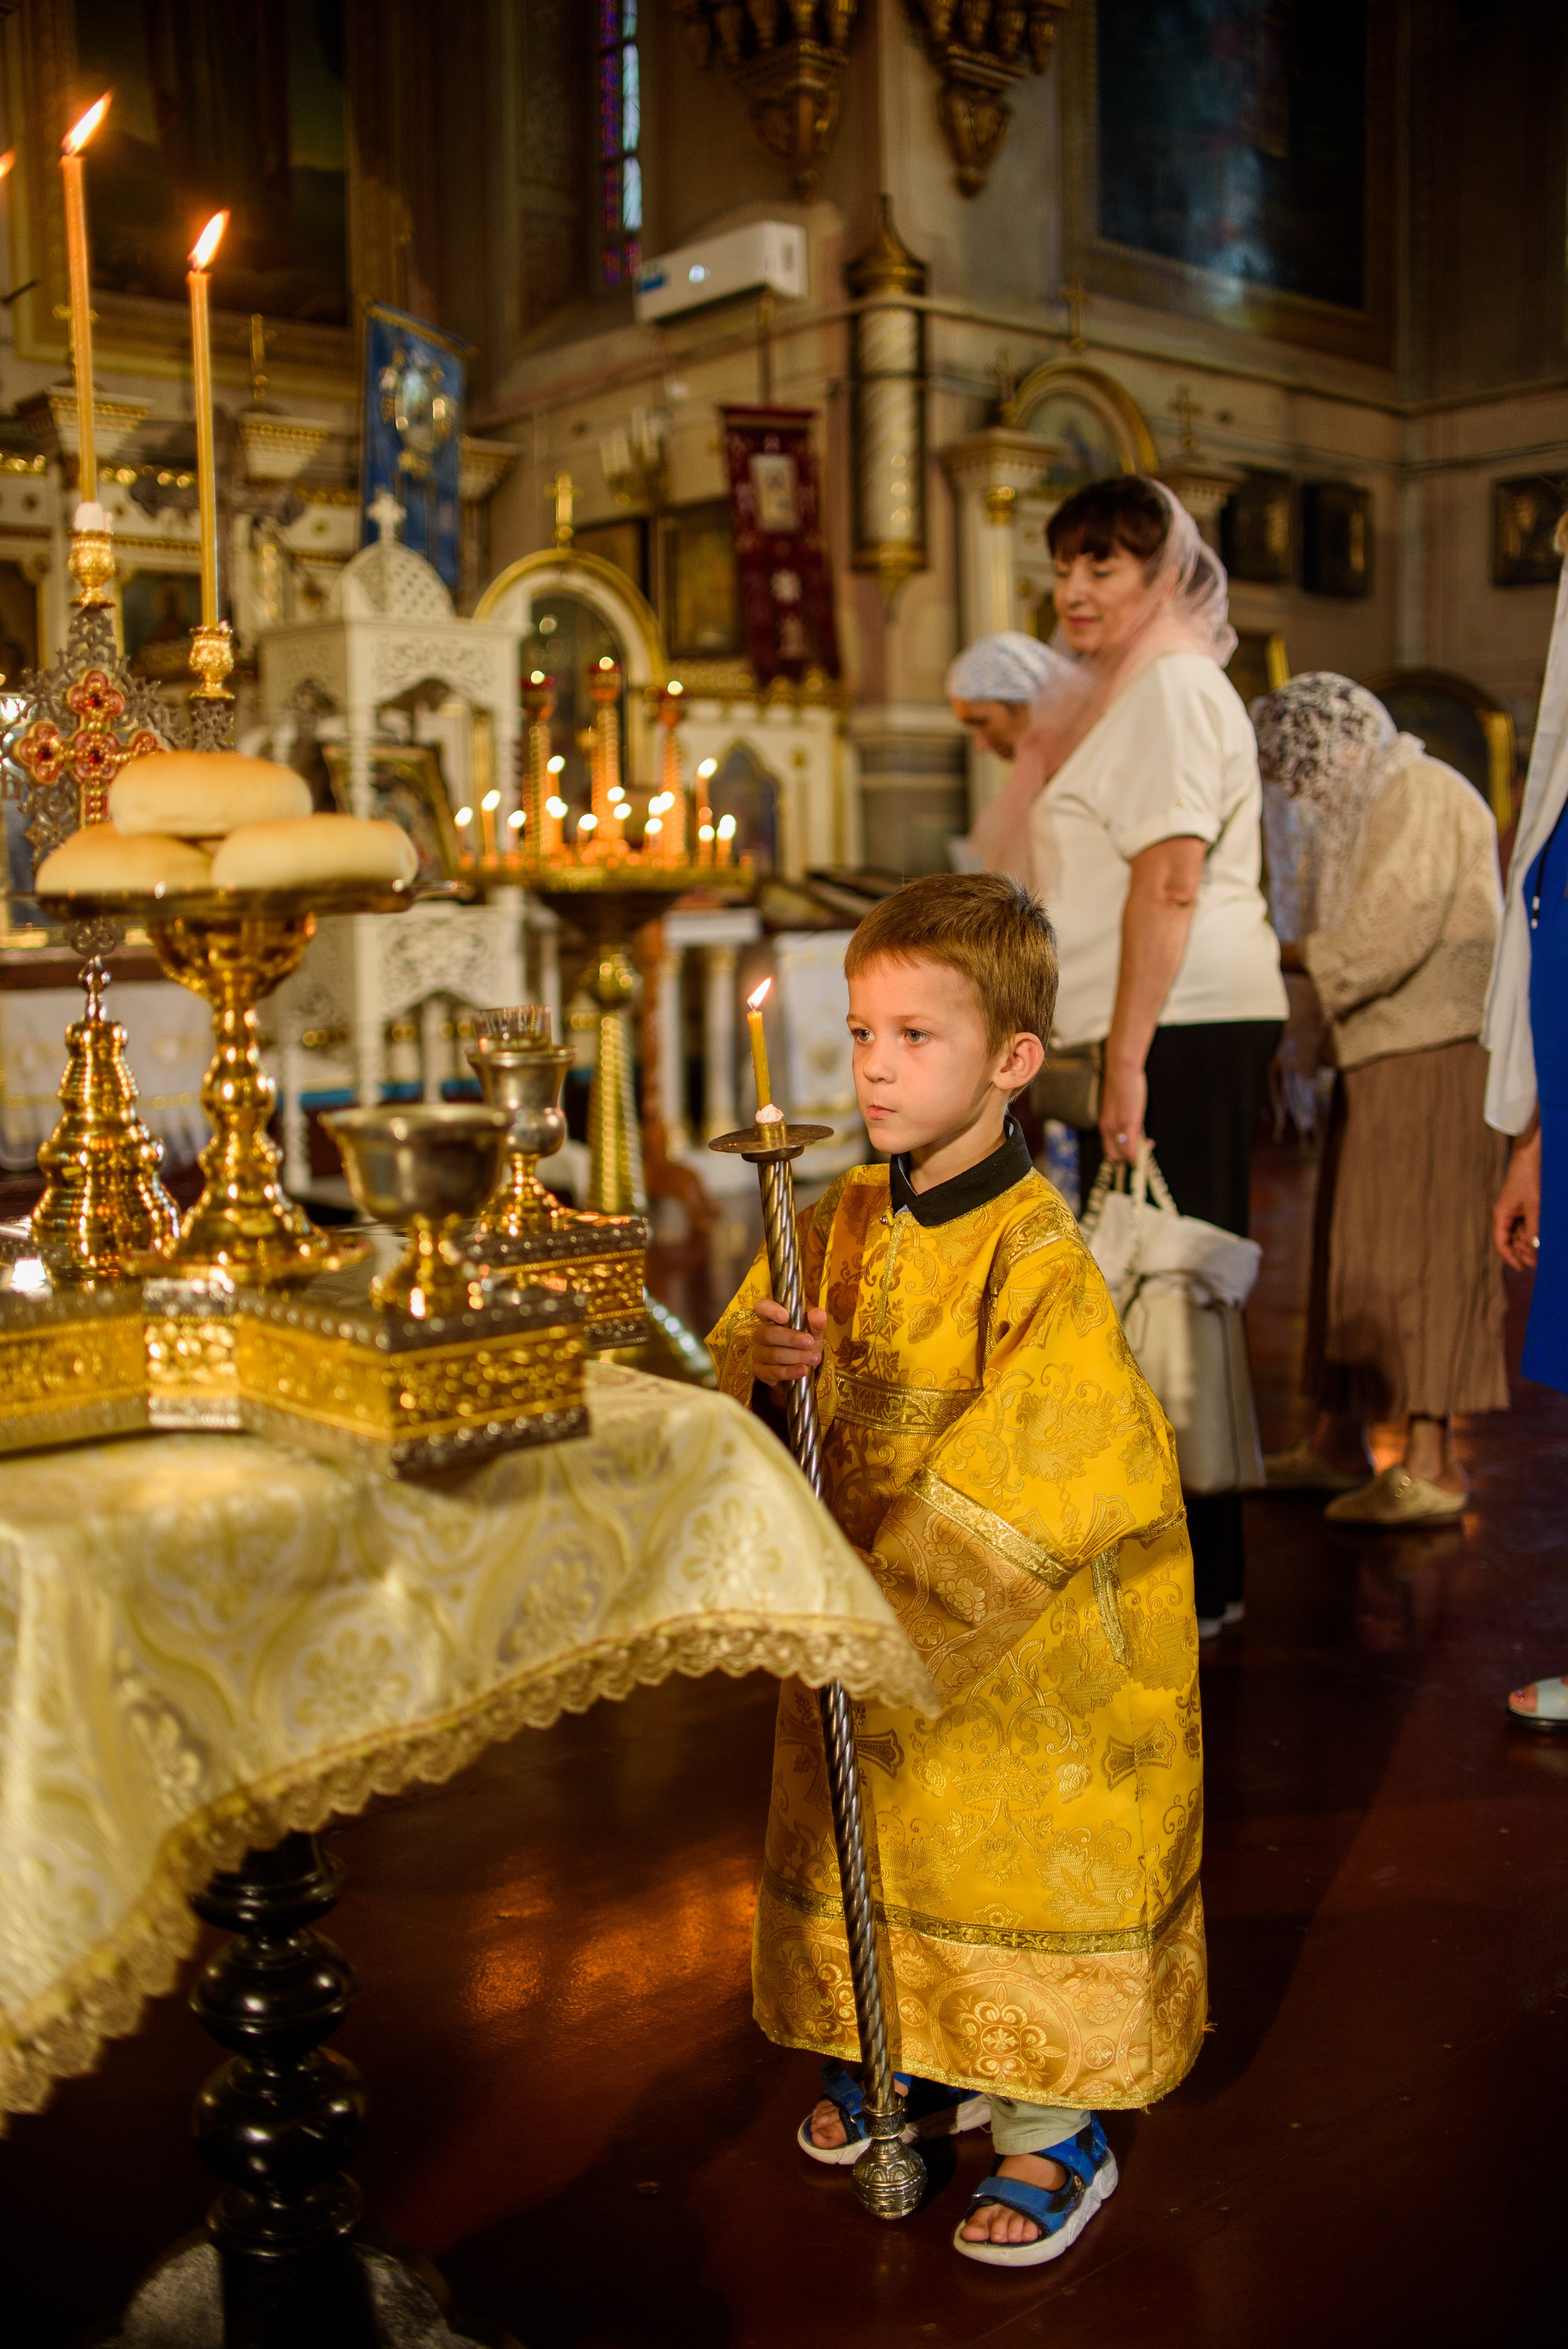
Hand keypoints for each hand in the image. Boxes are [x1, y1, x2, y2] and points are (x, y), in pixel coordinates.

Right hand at [752, 1297, 825, 1385]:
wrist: (800, 1371)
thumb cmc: (803, 1346)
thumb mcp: (813, 1334)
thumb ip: (815, 1323)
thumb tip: (818, 1313)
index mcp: (770, 1320)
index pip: (762, 1308)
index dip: (770, 1310)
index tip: (785, 1317)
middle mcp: (761, 1336)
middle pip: (769, 1334)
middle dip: (791, 1338)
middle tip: (809, 1342)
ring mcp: (759, 1354)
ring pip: (774, 1354)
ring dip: (796, 1357)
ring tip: (814, 1358)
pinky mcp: (761, 1372)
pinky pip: (774, 1372)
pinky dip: (790, 1371)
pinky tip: (803, 1370)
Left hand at [1098, 1060, 1146, 1165]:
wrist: (1122, 1071)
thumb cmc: (1123, 1086)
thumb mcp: (1121, 1107)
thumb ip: (1125, 1121)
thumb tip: (1136, 1132)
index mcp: (1105, 1124)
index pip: (1109, 1149)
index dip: (1121, 1155)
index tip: (1133, 1151)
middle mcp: (1107, 1128)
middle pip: (1113, 1155)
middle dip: (1127, 1158)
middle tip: (1142, 1150)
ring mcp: (1117, 1127)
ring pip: (1123, 1154)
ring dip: (1135, 1157)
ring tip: (1147, 1146)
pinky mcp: (1128, 1122)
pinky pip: (1131, 1147)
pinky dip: (1136, 1156)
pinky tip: (1143, 1155)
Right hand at [1493, 1128, 1541, 1269]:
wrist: (1531, 1156)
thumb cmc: (1530, 1179)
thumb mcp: (1534, 1207)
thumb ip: (1534, 1229)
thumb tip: (1535, 1249)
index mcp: (1501, 1216)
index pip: (1502, 1244)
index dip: (1511, 1259)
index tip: (1523, 1269)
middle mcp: (1504, 1216)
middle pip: (1511, 1241)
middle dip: (1523, 1252)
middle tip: (1540, 1262)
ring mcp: (1512, 1211)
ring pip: (1519, 1234)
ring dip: (1529, 1243)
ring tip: (1543, 1251)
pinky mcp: (1520, 1207)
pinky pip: (1524, 1225)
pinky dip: (1532, 1233)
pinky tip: (1542, 1238)